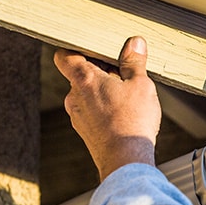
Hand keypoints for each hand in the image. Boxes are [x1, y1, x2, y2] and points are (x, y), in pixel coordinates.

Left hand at [54, 37, 160, 179]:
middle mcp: (74, 97)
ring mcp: (77, 115)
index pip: (64, 56)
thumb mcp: (140, 84)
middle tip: (123, 72)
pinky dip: (104, 107)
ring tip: (127, 95)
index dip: (75, 49)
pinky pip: (91, 111)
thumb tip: (135, 43)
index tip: (92, 48)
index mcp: (84, 79)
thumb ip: (134, 61)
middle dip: (100, 70)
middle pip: (80, 74)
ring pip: (87, 94)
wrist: (125, 161)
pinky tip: (123, 113)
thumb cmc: (132, 121)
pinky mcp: (85, 130)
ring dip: (104, 90)